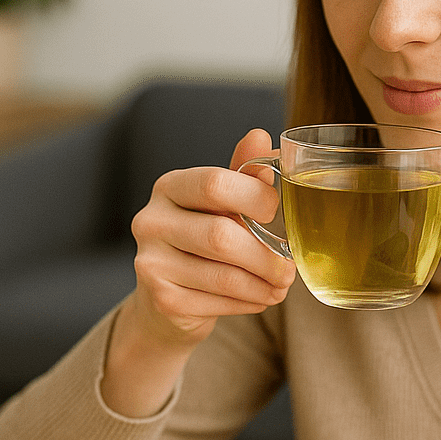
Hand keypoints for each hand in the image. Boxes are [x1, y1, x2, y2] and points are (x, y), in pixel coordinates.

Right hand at [127, 128, 296, 349]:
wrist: (168, 298)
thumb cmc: (205, 240)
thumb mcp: (224, 204)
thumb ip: (244, 174)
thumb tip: (263, 137)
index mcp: (170, 187)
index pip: (215, 184)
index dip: (256, 197)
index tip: (274, 212)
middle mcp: (151, 220)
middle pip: (221, 236)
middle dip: (266, 255)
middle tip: (289, 267)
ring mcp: (151, 261)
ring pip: (224, 275)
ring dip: (264, 284)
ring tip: (281, 286)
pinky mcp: (161, 299)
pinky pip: (218, 302)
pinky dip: (249, 302)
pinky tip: (258, 297)